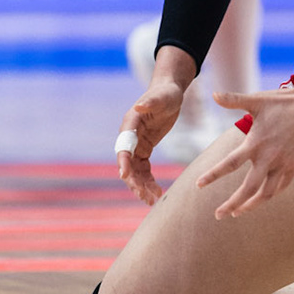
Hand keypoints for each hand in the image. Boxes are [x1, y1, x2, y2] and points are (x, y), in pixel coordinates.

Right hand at [116, 77, 185, 204]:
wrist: (169, 92)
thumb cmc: (165, 93)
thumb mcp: (162, 97)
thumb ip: (150, 102)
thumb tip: (138, 107)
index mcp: (130, 123)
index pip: (124, 145)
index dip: (124, 161)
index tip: (125, 175)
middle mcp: (130, 135)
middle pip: (127, 163)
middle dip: (134, 181)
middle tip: (145, 197)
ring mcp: (136, 144)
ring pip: (135, 170)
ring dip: (141, 186)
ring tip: (152, 201)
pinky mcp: (144, 148)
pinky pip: (144, 169)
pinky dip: (149, 181)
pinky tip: (157, 193)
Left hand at [195, 67, 293, 219]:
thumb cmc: (283, 101)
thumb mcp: (257, 100)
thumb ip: (234, 100)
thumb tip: (213, 94)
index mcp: (255, 143)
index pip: (229, 164)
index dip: (213, 175)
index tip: (199, 185)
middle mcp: (269, 158)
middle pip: (248, 189)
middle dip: (232, 204)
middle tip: (218, 215)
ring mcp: (283, 164)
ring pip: (266, 194)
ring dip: (250, 206)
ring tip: (237, 213)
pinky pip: (281, 187)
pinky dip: (269, 195)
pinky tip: (260, 199)